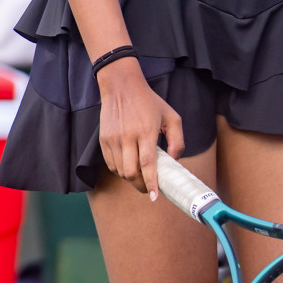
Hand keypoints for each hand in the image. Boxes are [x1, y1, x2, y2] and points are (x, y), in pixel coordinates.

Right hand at [96, 57, 183, 197]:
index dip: (151, 183)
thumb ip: (178, 140)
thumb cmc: (149, 102)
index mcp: (146, 131)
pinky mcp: (103, 139)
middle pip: (131, 172)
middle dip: (141, 185)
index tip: (155, 196)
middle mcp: (128, 136)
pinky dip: (120, 170)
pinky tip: (129, 165)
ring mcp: (113, 139)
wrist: (121, 86)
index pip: (147, 164)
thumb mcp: (172, 116)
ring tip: (140, 173)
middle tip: (149, 187)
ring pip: (120, 171)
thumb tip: (174, 161)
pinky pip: (111, 164)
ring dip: (130, 178)